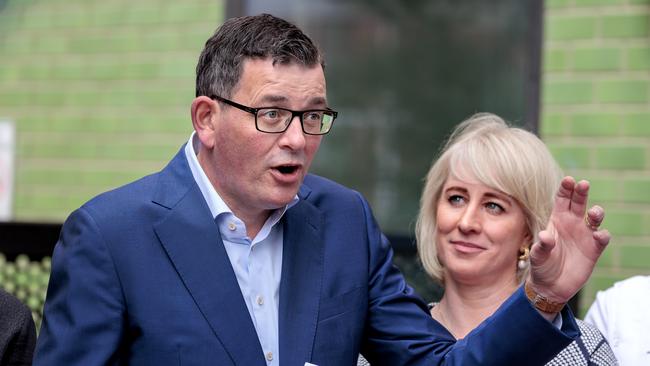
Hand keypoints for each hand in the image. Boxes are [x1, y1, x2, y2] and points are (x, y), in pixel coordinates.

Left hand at [528, 176, 610, 303]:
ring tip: (594, 213)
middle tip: (583, 184)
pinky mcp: (594, 249)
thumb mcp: (538, 257)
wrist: (551, 286)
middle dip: (581, 192)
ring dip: (596, 213)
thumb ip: (541, 246)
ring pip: (594, 218)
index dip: (566, 189)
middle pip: (579, 203)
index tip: (569, 180)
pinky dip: (602, 235)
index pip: (562, 199)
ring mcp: (584, 235)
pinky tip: (598, 235)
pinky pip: (602, 238)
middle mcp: (572, 224)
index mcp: (557, 220)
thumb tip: (545, 237)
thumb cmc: (541, 267)